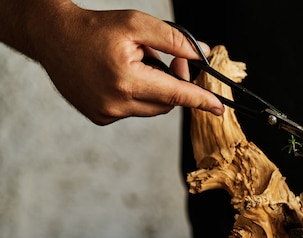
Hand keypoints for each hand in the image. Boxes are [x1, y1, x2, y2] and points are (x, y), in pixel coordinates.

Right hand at [32, 4, 223, 124]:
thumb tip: (203, 55)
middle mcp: (116, 103)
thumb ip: (174, 40)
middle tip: (173, 60)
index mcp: (126, 79)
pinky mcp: (99, 117)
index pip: (175, 94)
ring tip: (137, 64)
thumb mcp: (137, 25)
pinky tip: (120, 77)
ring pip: (152, 109)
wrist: (53, 37)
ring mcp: (106, 113)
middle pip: (166, 103)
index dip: (200, 100)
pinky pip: (133, 111)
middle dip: (175, 84)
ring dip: (155, 90)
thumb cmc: (96, 28)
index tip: (220, 108)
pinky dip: (137, 96)